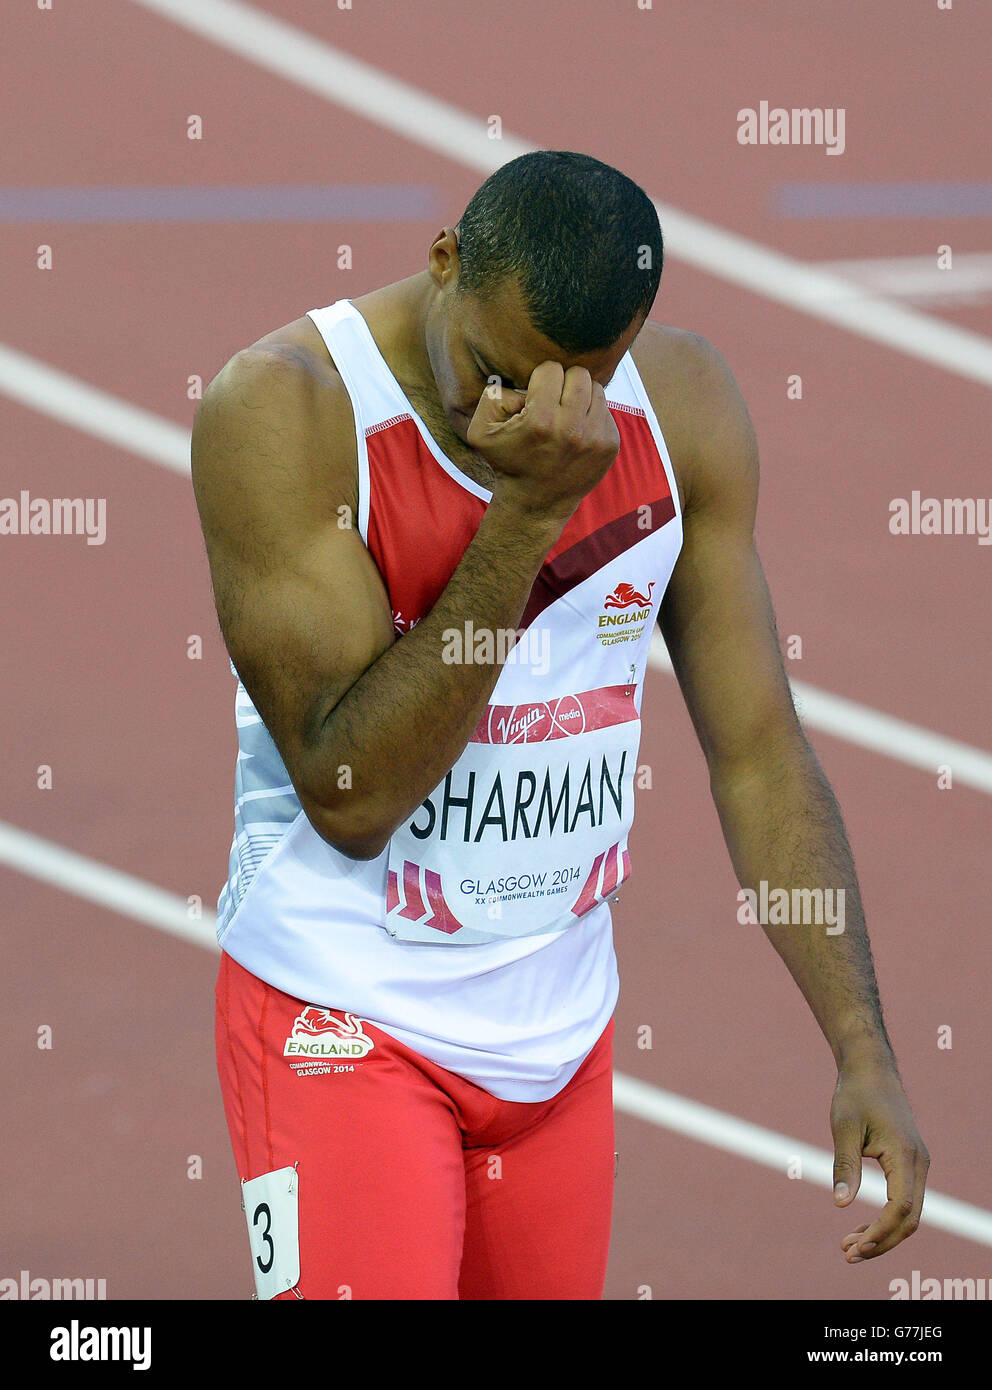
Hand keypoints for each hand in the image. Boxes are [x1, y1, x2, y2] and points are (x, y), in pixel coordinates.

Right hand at [466, 362, 620, 522]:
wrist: (536, 503)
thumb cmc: (507, 462)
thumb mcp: (481, 431)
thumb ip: (492, 395)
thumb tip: (520, 381)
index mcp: (541, 420)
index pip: (551, 369)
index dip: (539, 380)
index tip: (534, 398)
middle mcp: (572, 428)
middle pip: (579, 374)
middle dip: (563, 383)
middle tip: (553, 402)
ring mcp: (596, 437)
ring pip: (596, 388)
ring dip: (580, 397)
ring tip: (565, 416)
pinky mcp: (610, 444)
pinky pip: (605, 410)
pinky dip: (591, 415)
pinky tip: (576, 432)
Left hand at [830, 1056, 929, 1262]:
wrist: (870, 1069)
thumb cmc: (855, 1094)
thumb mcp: (844, 1128)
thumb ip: (844, 1166)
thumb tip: (840, 1204)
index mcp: (905, 1155)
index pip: (901, 1208)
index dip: (880, 1232)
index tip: (855, 1246)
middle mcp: (918, 1163)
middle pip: (909, 1219)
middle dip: (881, 1241)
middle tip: (848, 1254)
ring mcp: (917, 1164)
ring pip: (908, 1213)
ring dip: (883, 1233)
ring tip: (849, 1246)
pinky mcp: (909, 1163)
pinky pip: (904, 1200)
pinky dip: (886, 1219)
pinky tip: (863, 1228)